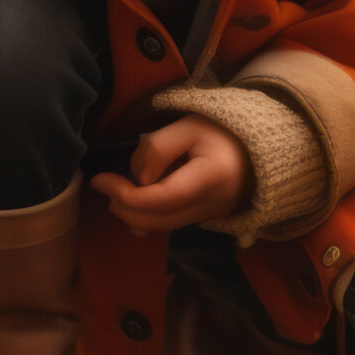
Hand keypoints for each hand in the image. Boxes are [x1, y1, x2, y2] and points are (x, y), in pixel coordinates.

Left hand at [89, 115, 252, 234]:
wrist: (254, 152)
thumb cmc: (220, 132)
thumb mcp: (188, 126)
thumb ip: (158, 148)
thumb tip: (137, 178)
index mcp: (210, 178)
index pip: (162, 199)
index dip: (126, 194)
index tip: (100, 179)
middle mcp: (209, 206)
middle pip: (155, 221)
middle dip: (123, 206)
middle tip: (106, 183)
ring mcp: (204, 218)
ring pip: (158, 228)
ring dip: (130, 213)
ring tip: (118, 188)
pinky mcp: (198, 220)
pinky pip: (166, 226)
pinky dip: (144, 217)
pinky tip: (136, 198)